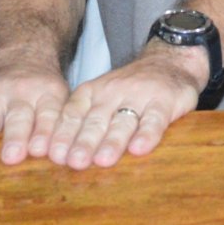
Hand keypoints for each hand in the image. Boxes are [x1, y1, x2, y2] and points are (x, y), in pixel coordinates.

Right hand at [0, 62, 70, 164]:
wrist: (26, 56)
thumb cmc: (46, 91)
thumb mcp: (64, 101)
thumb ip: (63, 127)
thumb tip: (68, 160)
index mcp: (48, 95)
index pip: (48, 115)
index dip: (45, 132)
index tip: (41, 151)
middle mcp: (22, 93)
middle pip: (18, 117)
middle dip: (15, 137)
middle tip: (12, 157)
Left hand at [45, 48, 201, 169]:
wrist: (168, 61)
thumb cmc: (129, 90)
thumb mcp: (102, 97)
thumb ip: (84, 122)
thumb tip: (58, 156)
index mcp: (92, 92)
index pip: (74, 113)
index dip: (64, 134)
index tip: (55, 156)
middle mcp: (112, 92)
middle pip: (96, 120)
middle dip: (85, 142)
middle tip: (75, 162)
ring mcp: (139, 96)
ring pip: (123, 121)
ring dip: (112, 142)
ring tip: (103, 161)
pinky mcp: (164, 101)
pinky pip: (154, 119)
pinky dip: (147, 134)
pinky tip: (139, 149)